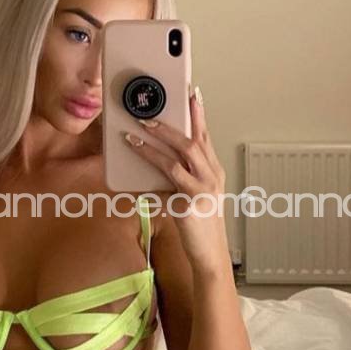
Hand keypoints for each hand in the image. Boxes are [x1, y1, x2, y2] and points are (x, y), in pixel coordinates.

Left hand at [124, 86, 229, 271]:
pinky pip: (167, 179)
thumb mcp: (192, 195)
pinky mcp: (189, 203)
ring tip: (136, 131)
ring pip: (178, 157)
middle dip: (172, 124)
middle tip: (150, 112)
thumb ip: (180, 176)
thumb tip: (156, 161)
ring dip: (155, 142)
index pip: (205, 137)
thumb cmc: (199, 225)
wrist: (209, 253)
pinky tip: (136, 157)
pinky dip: (150, 165)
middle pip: (192, 141)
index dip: (199, 115)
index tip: (192, 95)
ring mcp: (202, 189)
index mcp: (214, 171)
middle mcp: (211, 176)